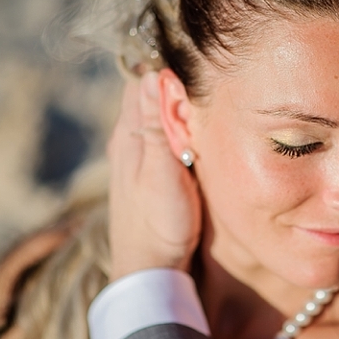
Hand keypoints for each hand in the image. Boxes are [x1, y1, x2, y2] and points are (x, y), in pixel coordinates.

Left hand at [107, 70, 201, 279]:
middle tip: (211, 83)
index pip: (144, 79)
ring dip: (177, 106)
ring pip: (158, 115)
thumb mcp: (161, 173)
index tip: (201, 68)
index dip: (170, 69)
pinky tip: (195, 136)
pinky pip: (162, 136)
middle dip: (176, 83)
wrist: (149, 271)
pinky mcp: (148, 172)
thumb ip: (159, 125)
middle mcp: (127, 140)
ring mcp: (136, 156)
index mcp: (128, 134)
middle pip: (150, 94)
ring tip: (207, 103)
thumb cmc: (157, 224)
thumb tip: (158, 76)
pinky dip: (178, 129)